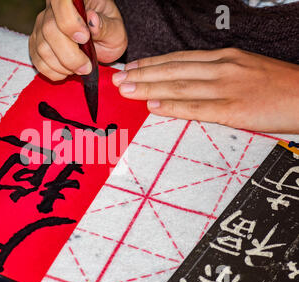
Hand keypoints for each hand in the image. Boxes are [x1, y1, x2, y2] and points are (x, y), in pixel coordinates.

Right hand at [29, 0, 126, 80]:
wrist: (100, 42)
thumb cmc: (107, 31)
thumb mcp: (115, 29)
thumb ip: (105, 26)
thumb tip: (92, 20)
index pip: (62, 2)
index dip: (69, 22)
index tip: (84, 39)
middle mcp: (53, 9)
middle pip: (49, 29)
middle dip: (69, 55)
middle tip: (86, 67)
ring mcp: (41, 26)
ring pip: (42, 47)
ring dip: (62, 66)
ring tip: (79, 69)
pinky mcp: (36, 43)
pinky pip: (37, 60)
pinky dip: (53, 71)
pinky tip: (67, 72)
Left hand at [112, 48, 298, 133]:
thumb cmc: (278, 86)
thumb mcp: (246, 70)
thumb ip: (217, 75)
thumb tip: (189, 84)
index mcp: (225, 57)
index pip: (179, 58)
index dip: (152, 63)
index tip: (131, 67)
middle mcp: (223, 68)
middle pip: (173, 69)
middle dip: (142, 74)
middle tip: (118, 79)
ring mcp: (228, 87)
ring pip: (180, 85)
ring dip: (149, 87)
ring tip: (126, 90)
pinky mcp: (234, 108)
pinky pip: (197, 108)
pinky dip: (173, 106)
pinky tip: (154, 106)